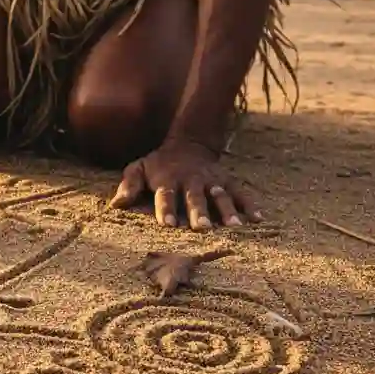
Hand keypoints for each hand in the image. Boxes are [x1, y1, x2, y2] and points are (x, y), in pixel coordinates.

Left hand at [110, 139, 262, 229]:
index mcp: (167, 180)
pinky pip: (241, 192)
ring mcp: (212, 180)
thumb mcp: (138, 169)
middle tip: (203, 229)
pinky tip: (258, 219)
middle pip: (195, 197)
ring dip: (227, 210)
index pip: (165, 196)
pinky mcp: (227, 180)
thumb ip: (128, 185)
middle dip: (199, 212)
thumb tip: (116, 204)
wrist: (188, 144)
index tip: (167, 224)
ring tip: (234, 226)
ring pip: (220, 195)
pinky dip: (250, 204)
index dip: (165, 209)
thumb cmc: (158, 164)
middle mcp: (191, 180)